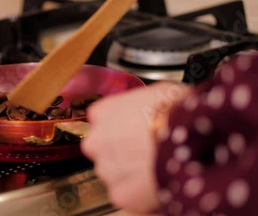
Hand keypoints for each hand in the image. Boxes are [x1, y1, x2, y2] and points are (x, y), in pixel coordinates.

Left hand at [80, 82, 190, 213]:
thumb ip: (137, 104)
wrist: (192, 138)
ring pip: (113, 174)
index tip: (134, 131)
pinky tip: (158, 183)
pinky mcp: (120, 194)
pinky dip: (140, 194)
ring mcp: (107, 169)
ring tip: (157, 167)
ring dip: (130, 174)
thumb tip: (146, 107)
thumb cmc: (179, 112)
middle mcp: (97, 141)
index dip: (121, 128)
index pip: (101, 121)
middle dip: (121, 152)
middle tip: (147, 152)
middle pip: (103, 149)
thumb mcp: (155, 92)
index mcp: (102, 113)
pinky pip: (126, 196)